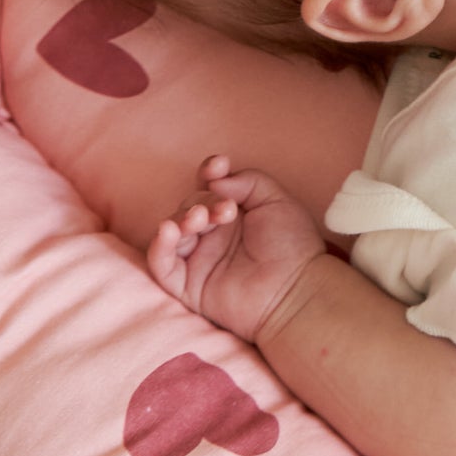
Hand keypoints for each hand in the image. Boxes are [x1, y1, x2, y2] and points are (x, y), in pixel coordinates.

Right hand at [148, 154, 327, 345]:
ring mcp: (199, 260)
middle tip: (227, 211)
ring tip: (202, 219)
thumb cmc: (293, 246)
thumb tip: (216, 181)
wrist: (296, 290)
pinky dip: (159, 244)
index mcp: (233, 215)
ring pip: (173, 230)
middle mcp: (213, 236)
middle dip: (202, 202)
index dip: (208, 174)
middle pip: (190, 206)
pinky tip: (170, 229)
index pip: (208, 188)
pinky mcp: (188, 285)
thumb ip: (248, 181)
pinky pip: (161, 263)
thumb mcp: (276, 200)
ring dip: (183, 218)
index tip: (218, 166)